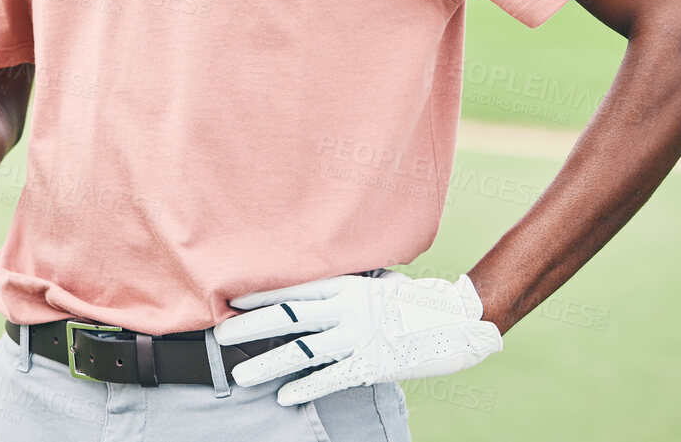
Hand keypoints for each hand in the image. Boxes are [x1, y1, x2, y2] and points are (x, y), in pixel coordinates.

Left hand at [214, 270, 501, 404]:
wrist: (461, 318)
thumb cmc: (419, 300)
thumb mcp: (380, 283)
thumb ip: (351, 287)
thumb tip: (327, 287)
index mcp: (347, 286)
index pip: (293, 289)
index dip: (259, 295)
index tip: (230, 299)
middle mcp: (347, 309)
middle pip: (288, 317)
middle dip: (250, 327)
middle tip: (219, 335)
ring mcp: (358, 338)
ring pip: (302, 351)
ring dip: (267, 363)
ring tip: (240, 374)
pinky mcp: (372, 365)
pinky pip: (331, 378)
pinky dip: (305, 387)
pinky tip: (283, 396)